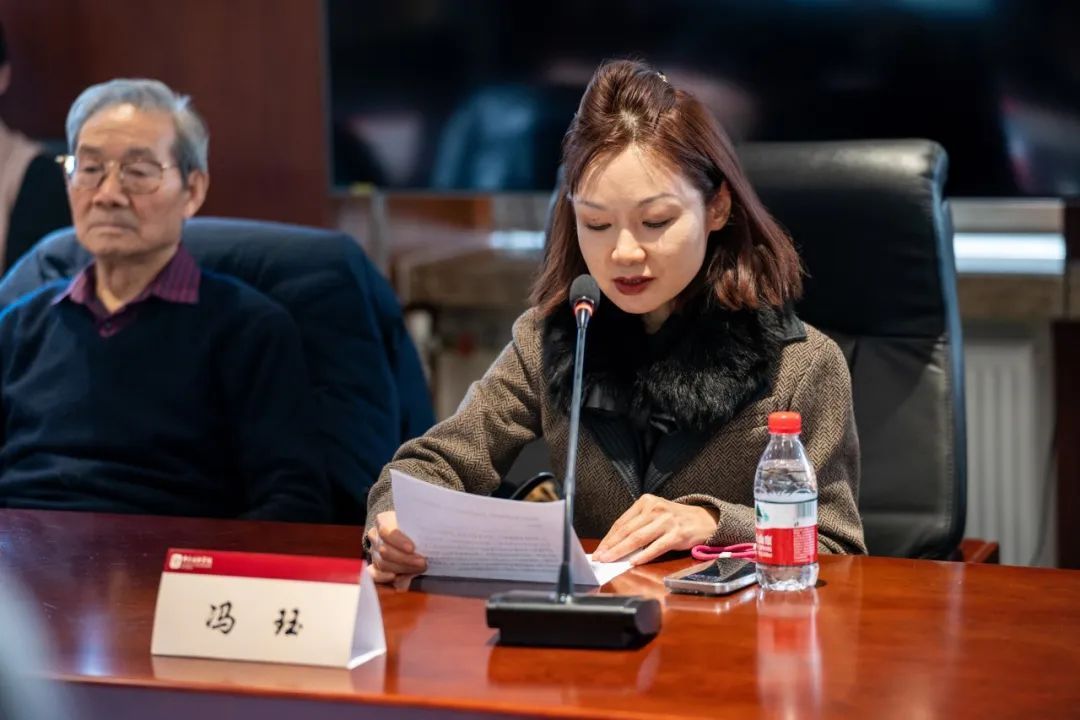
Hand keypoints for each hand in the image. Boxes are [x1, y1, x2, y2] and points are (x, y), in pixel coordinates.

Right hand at [366, 511, 426, 585]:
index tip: (412, 548)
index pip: (387, 531)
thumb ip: (422, 527)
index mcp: (383, 520)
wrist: (408, 531)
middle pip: (385, 551)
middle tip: (422, 562)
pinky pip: (374, 574)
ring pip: (383, 563)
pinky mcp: (374, 565)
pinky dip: (383, 577)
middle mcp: (375, 536)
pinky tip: (395, 577)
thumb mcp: (418, 522)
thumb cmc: (415, 526)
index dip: (398, 541)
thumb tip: (432, 536)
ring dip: (402, 568)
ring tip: (419, 569)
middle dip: (405, 559)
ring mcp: (374, 551)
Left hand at [593, 495, 717, 564]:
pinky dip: (644, 555)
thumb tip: (615, 544)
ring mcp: (666, 521)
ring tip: (611, 561)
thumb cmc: (675, 519)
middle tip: (600, 557)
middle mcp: (655, 509)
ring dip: (622, 551)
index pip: (622, 522)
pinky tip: (634, 562)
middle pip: (627, 530)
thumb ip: (638, 525)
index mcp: (646, 502)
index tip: (599, 549)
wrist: (704, 519)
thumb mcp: (655, 514)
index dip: (609, 538)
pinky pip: (656, 547)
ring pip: (638, 538)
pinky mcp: (677, 534)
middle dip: (611, 546)